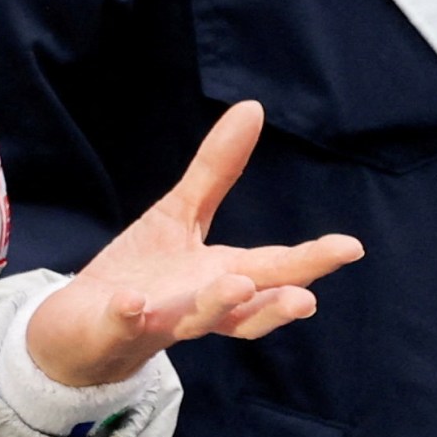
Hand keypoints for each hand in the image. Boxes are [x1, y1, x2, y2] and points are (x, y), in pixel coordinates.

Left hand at [25, 101, 363, 386]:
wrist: (86, 325)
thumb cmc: (147, 272)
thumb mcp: (180, 214)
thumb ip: (217, 169)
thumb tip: (253, 107)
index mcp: (223, 276)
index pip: (274, 269)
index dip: (311, 260)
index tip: (350, 246)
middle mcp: (201, 306)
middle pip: (247, 305)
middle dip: (278, 303)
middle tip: (307, 297)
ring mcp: (158, 322)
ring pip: (195, 322)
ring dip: (215, 306)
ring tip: (236, 283)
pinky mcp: (113, 329)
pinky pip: (121, 324)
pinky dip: (127, 316)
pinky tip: (129, 301)